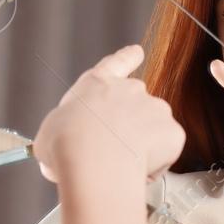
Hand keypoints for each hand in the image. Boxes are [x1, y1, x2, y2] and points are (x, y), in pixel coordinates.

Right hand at [35, 45, 183, 185]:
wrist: (92, 160)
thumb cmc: (66, 145)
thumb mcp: (51, 134)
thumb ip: (65, 135)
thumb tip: (62, 153)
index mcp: (97, 84)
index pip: (116, 64)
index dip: (127, 58)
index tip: (137, 52)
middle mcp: (130, 89)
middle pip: (136, 105)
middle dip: (130, 126)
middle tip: (113, 151)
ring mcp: (155, 108)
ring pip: (154, 131)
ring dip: (143, 147)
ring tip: (121, 164)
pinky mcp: (172, 131)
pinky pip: (167, 151)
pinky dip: (156, 164)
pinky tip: (137, 171)